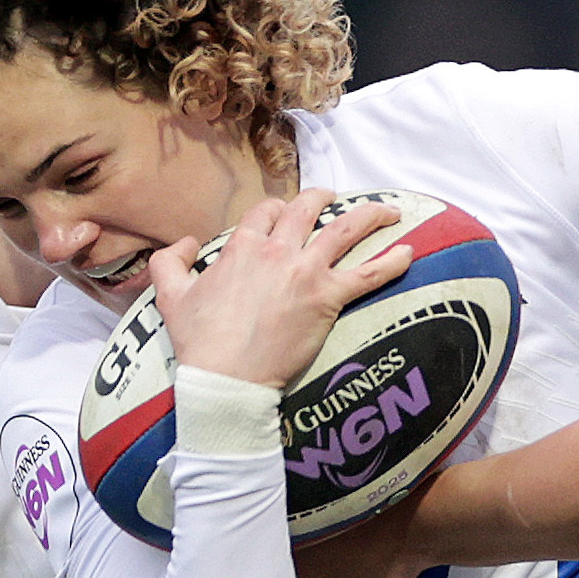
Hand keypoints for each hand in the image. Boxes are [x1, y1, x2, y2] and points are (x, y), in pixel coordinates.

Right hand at [151, 190, 410, 388]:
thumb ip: (171, 262)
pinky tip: (408, 252)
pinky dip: (391, 262)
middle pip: (308, 209)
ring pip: (345, 230)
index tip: (285, 214)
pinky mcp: (327, 298)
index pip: (267, 211)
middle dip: (323, 199)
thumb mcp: (170, 296)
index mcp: (242, 246)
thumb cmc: (199, 343)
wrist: (226, 379)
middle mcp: (277, 250)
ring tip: (387, 210)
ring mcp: (305, 271)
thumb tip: (187, 243)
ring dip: (369, 215)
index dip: (278, 209)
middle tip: (334, 201)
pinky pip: (368, 273)